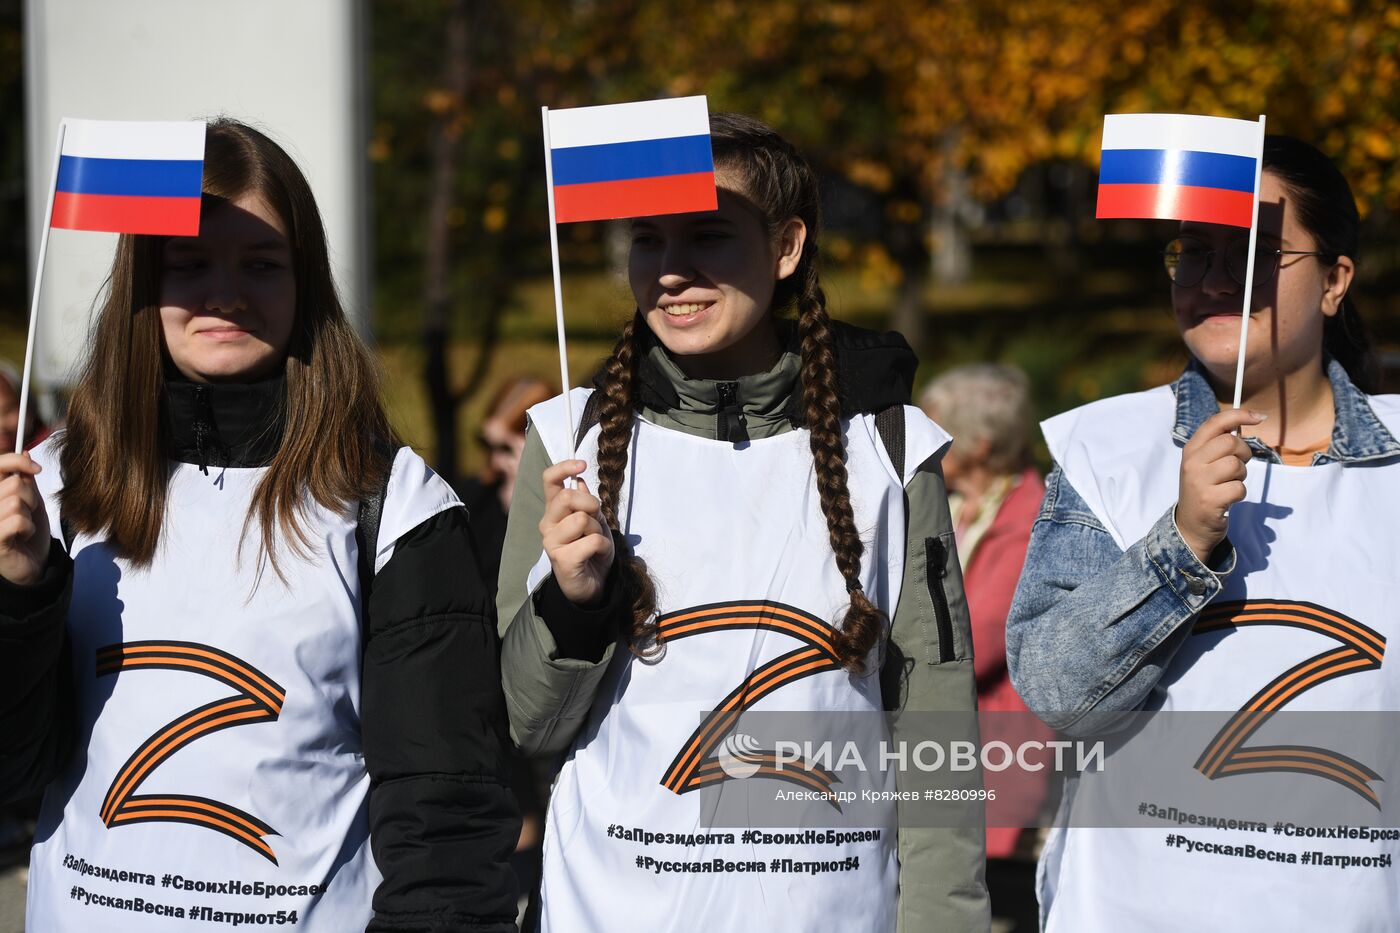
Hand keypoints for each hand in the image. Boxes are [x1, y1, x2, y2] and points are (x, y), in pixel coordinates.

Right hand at [0, 453, 50, 585]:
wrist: (34, 563)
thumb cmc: (28, 531)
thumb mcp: (30, 500)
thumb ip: (25, 479)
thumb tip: (25, 452)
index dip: (17, 461)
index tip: (35, 467)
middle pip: (15, 484)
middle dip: (31, 498)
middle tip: (28, 513)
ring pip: (16, 502)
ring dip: (29, 515)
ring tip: (23, 526)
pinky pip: (18, 521)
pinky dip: (28, 528)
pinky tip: (22, 536)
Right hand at [539, 460, 614, 605]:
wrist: (594, 584)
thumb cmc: (593, 550)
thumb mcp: (595, 521)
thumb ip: (586, 501)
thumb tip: (579, 480)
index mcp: (554, 510)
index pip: (550, 480)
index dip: (565, 467)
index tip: (582, 464)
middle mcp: (547, 524)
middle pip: (569, 497)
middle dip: (592, 504)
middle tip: (598, 520)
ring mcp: (551, 542)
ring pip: (582, 519)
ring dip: (598, 529)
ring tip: (596, 542)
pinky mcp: (561, 559)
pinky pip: (592, 541)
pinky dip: (603, 546)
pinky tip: (597, 555)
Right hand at [1175, 408, 1264, 563]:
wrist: (1191, 525)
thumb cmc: (1204, 489)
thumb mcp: (1204, 463)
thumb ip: (1218, 443)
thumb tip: (1247, 420)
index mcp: (1191, 450)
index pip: (1215, 423)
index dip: (1239, 415)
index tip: (1259, 417)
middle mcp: (1191, 463)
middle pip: (1231, 443)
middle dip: (1243, 454)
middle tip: (1237, 466)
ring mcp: (1198, 481)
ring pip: (1236, 465)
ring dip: (1241, 476)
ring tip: (1229, 484)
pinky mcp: (1209, 500)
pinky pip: (1239, 488)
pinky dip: (1239, 494)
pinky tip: (1228, 499)